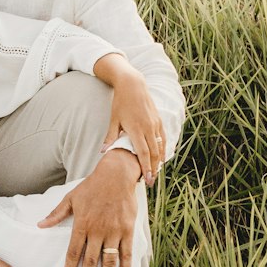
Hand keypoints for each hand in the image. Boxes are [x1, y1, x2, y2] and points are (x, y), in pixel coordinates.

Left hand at [37, 152, 138, 266]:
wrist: (116, 175)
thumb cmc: (92, 187)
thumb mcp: (71, 198)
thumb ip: (56, 214)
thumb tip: (39, 225)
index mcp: (82, 224)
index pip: (73, 252)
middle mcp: (98, 230)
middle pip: (91, 261)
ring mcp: (114, 231)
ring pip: (109, 261)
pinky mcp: (127, 230)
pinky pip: (126, 253)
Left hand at [100, 65, 165, 185]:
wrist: (133, 85)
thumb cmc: (120, 102)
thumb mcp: (114, 119)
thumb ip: (111, 137)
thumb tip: (103, 151)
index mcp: (136, 129)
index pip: (143, 153)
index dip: (146, 167)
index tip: (147, 179)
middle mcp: (148, 127)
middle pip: (154, 153)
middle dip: (153, 169)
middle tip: (151, 182)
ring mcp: (155, 124)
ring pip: (160, 146)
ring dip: (159, 161)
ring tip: (156, 172)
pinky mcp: (158, 120)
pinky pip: (163, 138)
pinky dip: (163, 148)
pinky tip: (162, 157)